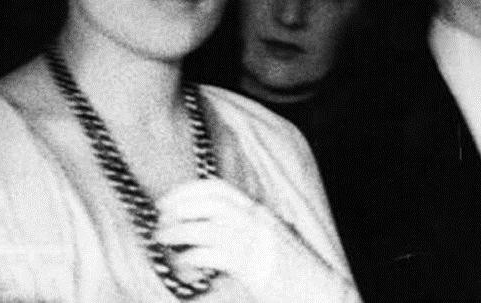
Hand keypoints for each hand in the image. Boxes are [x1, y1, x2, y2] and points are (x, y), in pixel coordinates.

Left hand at [155, 179, 355, 302]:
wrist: (321, 291)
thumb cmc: (294, 271)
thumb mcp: (270, 240)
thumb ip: (245, 229)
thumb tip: (211, 227)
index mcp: (260, 212)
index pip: (219, 189)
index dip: (188, 191)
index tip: (167, 200)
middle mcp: (257, 221)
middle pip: (211, 203)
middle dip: (180, 207)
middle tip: (159, 219)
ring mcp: (256, 241)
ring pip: (207, 227)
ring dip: (179, 230)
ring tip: (163, 238)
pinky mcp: (253, 266)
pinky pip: (213, 254)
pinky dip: (193, 256)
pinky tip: (184, 261)